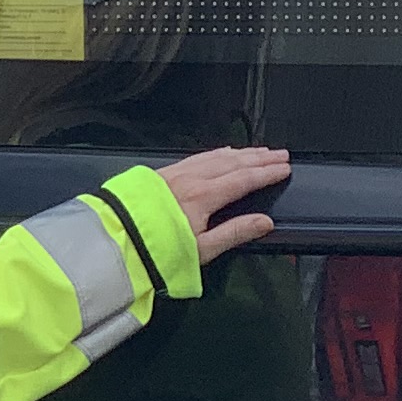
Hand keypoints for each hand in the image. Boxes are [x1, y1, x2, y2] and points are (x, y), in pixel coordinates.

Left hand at [157, 145, 289, 268]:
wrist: (117, 241)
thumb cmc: (157, 249)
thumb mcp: (203, 249)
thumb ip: (235, 233)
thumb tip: (264, 223)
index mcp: (203, 197)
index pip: (244, 179)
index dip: (267, 173)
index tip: (284, 168)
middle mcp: (191, 179)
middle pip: (234, 162)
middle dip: (260, 157)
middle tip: (280, 154)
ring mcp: (176, 174)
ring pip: (215, 156)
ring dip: (241, 152)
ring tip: (258, 151)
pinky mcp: (163, 174)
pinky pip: (198, 156)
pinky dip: (217, 153)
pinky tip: (222, 153)